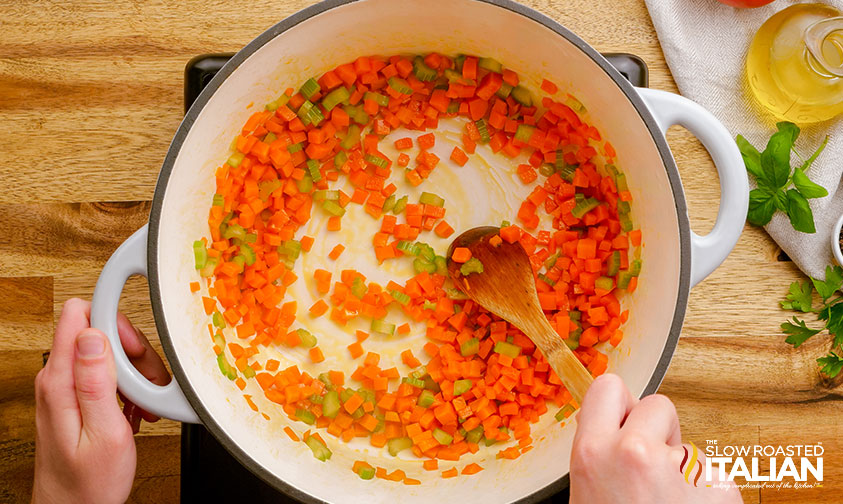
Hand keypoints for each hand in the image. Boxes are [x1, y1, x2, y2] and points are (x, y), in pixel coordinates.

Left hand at [32, 298, 169, 503]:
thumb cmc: (88, 483)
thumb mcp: (105, 433)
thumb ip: (97, 381)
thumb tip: (94, 334)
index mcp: (61, 381)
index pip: (79, 315)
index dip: (113, 318)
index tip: (136, 338)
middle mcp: (58, 378)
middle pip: (100, 332)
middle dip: (133, 351)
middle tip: (147, 383)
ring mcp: (65, 387)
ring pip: (108, 352)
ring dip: (134, 372)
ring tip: (142, 402)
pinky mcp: (76, 397)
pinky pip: (107, 373)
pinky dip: (128, 386)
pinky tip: (133, 408)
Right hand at [570, 374, 741, 503]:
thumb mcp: (586, 493)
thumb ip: (597, 455)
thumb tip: (606, 428)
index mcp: (594, 453)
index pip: (608, 386)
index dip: (620, 405)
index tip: (626, 421)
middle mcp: (636, 453)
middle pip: (657, 404)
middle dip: (659, 431)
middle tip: (651, 471)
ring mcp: (683, 469)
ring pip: (687, 446)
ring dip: (683, 470)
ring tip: (669, 503)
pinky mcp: (721, 486)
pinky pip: (713, 474)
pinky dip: (706, 493)